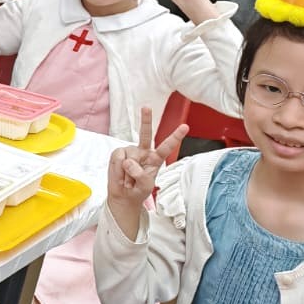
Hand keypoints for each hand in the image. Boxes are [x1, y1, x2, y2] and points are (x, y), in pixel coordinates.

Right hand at [106, 106, 187, 235]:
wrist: (124, 196)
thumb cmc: (138, 190)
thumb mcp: (146, 186)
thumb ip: (141, 175)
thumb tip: (129, 162)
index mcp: (156, 158)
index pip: (167, 146)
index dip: (175, 137)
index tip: (185, 126)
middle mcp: (143, 151)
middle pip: (145, 134)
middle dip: (146, 120)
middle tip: (146, 107)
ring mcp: (130, 151)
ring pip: (129, 156)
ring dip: (127, 172)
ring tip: (128, 179)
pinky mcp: (118, 153)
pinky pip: (118, 158)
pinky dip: (118, 170)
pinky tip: (121, 175)